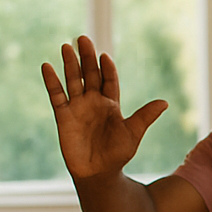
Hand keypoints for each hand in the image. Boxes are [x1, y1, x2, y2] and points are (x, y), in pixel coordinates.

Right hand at [41, 36, 167, 180]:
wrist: (98, 173)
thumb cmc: (118, 154)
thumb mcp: (133, 133)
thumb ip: (145, 116)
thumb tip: (164, 102)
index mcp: (112, 105)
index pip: (109, 81)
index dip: (107, 69)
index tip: (105, 56)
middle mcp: (94, 102)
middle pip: (89, 75)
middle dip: (86, 58)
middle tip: (83, 39)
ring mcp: (78, 108)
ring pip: (73, 81)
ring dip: (69, 65)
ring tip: (66, 46)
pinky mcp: (64, 116)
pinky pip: (57, 96)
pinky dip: (52, 82)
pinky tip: (48, 66)